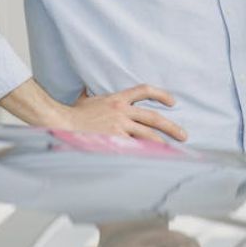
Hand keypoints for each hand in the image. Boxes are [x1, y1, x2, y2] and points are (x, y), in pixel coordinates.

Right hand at [62, 84, 187, 142]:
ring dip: (162, 143)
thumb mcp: (85, 99)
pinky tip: (154, 159)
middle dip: (171, 126)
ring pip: (147, 135)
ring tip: (173, 150)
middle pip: (153, 117)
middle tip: (184, 135)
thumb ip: (91, 94)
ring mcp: (119, 126)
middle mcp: (122, 111)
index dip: (160, 94)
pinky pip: (135, 148)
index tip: (172, 102)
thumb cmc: (71, 113)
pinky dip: (145, 154)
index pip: (144, 90)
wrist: (61, 122)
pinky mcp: (115, 140)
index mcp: (117, 99)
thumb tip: (86, 87)